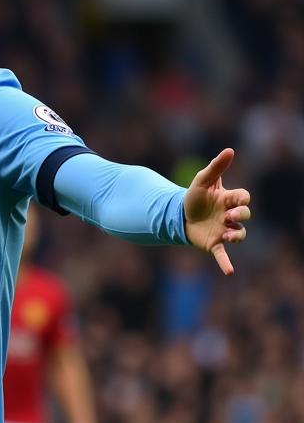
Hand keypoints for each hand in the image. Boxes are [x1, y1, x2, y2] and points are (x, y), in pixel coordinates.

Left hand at [183, 149, 250, 275]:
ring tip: (227, 236)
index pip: (244, 198)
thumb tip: (230, 150)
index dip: (241, 199)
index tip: (232, 199)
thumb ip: (215, 167)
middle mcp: (229, 216)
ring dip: (237, 236)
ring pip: (240, 235)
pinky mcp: (213, 244)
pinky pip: (223, 255)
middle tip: (229, 216)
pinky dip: (226, 264)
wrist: (176, 214)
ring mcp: (223, 230)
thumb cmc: (193, 197)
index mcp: (228, 200)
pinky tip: (230, 273)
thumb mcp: (201, 180)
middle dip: (241, 215)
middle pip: (246, 216)